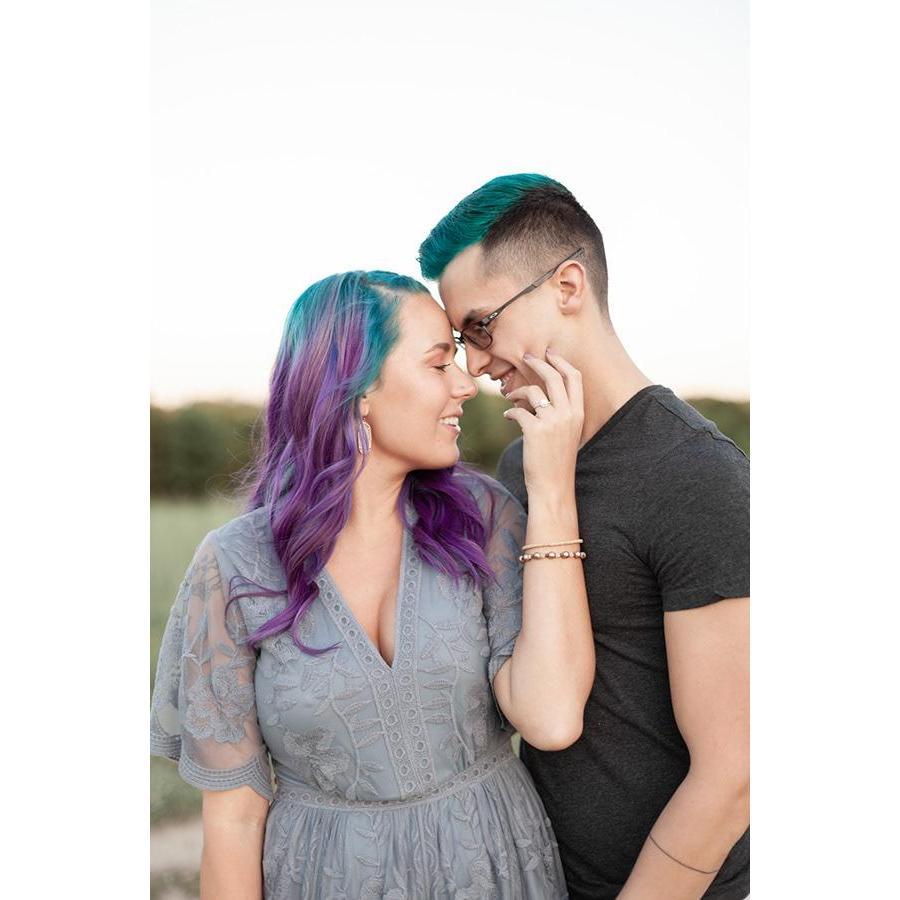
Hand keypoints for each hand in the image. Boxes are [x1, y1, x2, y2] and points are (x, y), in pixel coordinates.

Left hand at [503, 349, 583, 501]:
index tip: (549, 354)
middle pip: (554, 376)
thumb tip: (541, 397)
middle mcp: (569, 414)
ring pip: (533, 391)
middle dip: (538, 362)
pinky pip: (518, 411)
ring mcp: (553, 422)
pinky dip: (510, 411)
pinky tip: (507, 416)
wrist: (553, 486)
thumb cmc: (557, 462)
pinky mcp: (535, 430)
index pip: (574, 377)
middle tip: (526, 357)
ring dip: (518, 390)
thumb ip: (561, 414)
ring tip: (510, 396)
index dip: (561, 362)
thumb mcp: (567, 434)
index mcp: (579, 413)